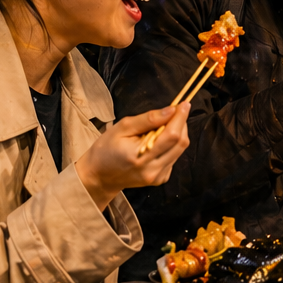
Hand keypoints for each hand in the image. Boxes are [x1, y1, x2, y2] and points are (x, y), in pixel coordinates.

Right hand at [76, 102, 190, 209]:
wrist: (98, 176)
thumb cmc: (106, 149)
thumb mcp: (122, 128)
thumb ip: (148, 119)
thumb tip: (171, 110)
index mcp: (140, 156)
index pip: (171, 135)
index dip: (181, 118)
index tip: (184, 104)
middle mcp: (152, 170)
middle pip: (180, 143)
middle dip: (181, 124)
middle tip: (174, 112)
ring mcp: (157, 177)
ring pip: (179, 150)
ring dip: (177, 134)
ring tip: (162, 127)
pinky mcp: (160, 179)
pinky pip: (174, 158)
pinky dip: (171, 146)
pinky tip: (158, 143)